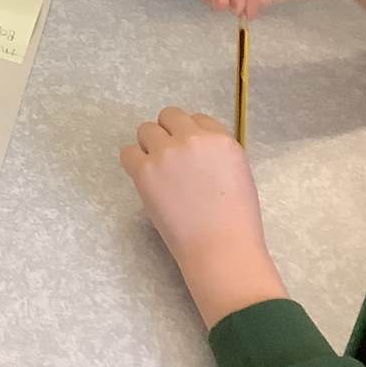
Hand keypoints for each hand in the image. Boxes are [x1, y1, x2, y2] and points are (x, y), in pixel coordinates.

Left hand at [120, 107, 287, 326]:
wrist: (221, 249)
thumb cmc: (236, 222)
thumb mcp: (238, 175)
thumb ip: (216, 154)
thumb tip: (193, 151)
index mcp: (222, 140)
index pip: (198, 119)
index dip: (191, 136)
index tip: (191, 155)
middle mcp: (193, 139)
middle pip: (169, 116)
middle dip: (168, 134)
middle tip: (171, 161)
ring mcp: (167, 152)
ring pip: (145, 129)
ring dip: (149, 146)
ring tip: (158, 172)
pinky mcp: (145, 170)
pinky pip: (127, 152)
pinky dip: (133, 164)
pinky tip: (145, 180)